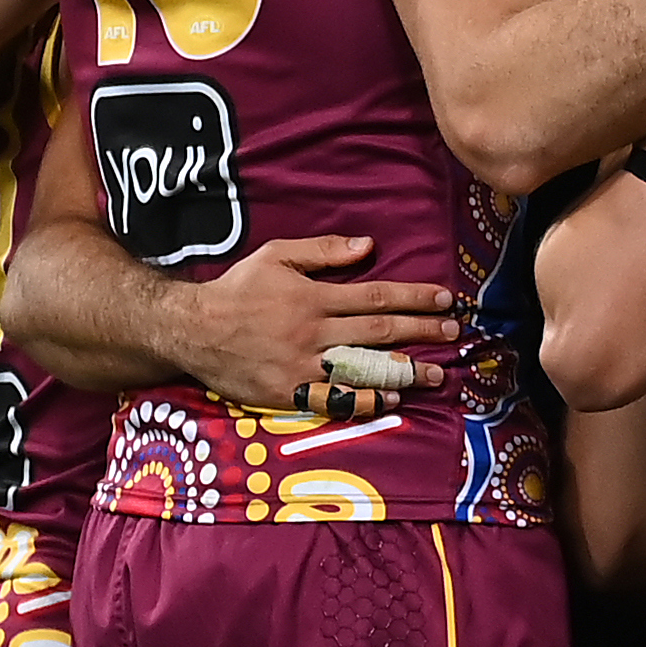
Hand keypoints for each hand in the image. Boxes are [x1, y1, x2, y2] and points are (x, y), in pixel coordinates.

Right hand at [177, 234, 454, 412]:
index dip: (414, 298)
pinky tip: (390, 401)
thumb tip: (368, 246)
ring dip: (403, 372)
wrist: (192, 328)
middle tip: (453, 334)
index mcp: (313, 296)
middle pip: (378, 332)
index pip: (376, 296)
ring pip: (363, 368)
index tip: (445, 301)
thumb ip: (322, 251)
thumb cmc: (236, 290)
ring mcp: (302, 364)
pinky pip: (334, 399)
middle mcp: (313, 331)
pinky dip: (363, 400)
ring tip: (437, 375)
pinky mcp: (289, 392)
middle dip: (421, 332)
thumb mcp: (275, 256)